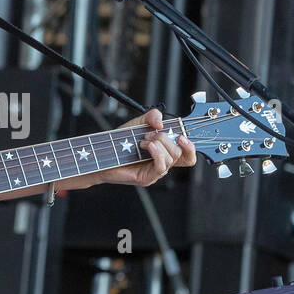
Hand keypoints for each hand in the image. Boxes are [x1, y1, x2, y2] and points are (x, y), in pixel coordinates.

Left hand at [81, 108, 196, 188]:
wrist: (103, 154)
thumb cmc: (120, 142)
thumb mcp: (139, 123)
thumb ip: (152, 116)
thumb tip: (161, 122)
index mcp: (165, 151)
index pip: (187, 154)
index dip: (191, 146)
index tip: (183, 135)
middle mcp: (163, 162)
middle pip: (180, 153)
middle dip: (166, 138)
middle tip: (149, 134)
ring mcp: (155, 171)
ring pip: (172, 158)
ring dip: (158, 144)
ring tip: (142, 141)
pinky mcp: (147, 178)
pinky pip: (161, 167)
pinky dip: (157, 153)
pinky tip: (147, 147)